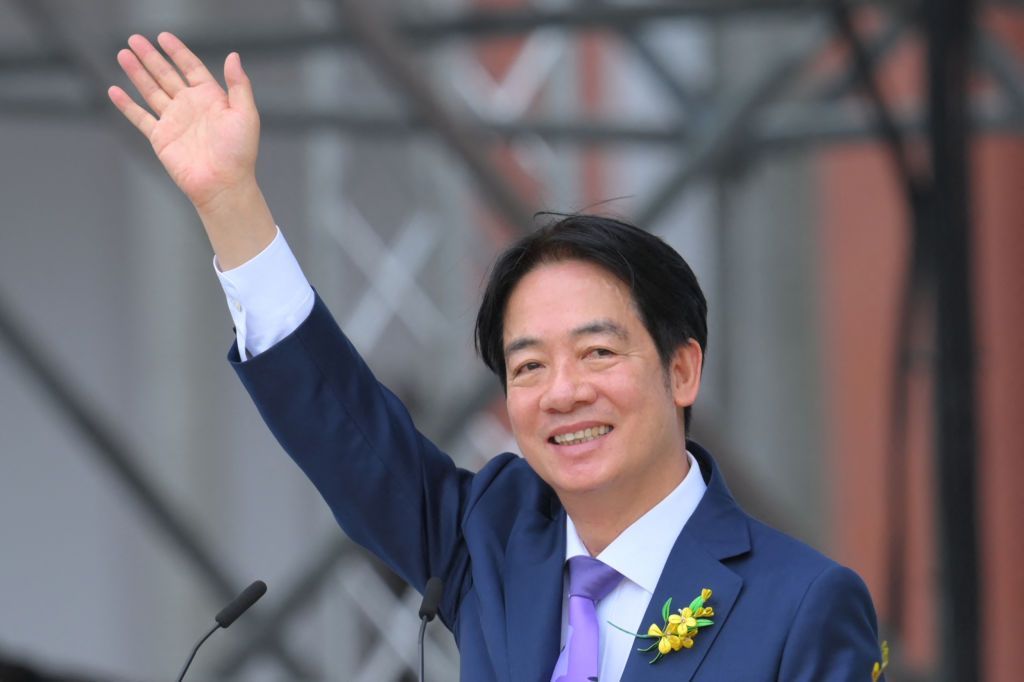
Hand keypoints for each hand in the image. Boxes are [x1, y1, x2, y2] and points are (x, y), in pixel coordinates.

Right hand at [109, 32, 257, 209]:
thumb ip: (239, 85)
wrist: (223, 184)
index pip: (191, 68)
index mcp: (211, 98)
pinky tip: (114, 90)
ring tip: (123, 54)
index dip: (178, 52)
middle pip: (166, 74)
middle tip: (135, 39)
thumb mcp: (245, 114)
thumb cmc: (239, 152)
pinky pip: (139, 117)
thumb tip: (233, 56)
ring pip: (150, 90)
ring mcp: (174, 121)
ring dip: (136, 73)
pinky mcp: (160, 138)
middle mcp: (190, 107)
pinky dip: (126, 104)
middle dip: (151, 57)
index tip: (163, 37)